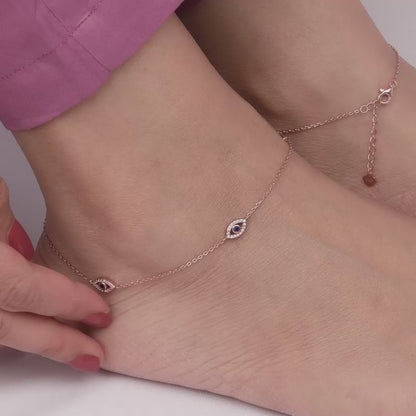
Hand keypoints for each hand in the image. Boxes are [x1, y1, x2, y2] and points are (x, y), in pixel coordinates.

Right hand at [0, 178, 110, 371]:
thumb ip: (6, 228)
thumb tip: (24, 254)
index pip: (27, 292)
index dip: (68, 305)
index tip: (100, 313)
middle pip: (9, 330)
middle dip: (57, 344)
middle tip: (92, 355)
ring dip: (31, 342)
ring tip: (67, 348)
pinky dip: (6, 330)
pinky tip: (26, 331)